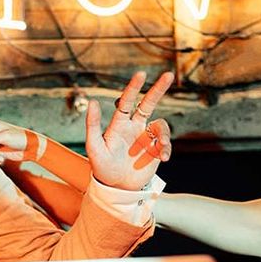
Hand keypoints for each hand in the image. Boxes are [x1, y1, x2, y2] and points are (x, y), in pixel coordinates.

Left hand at [86, 71, 172, 190]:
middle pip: (148, 103)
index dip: (133, 87)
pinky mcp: (155, 150)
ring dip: (164, 135)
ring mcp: (146, 138)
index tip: (141, 74)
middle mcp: (134, 127)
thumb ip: (92, 125)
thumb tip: (92, 102)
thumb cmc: (101, 167)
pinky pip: (165, 144)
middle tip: (169, 74)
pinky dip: (166, 148)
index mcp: (119, 124)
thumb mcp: (94, 147)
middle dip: (158, 89)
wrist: (116, 188)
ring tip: (161, 148)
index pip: (127, 101)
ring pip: (161, 126)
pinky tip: (163, 158)